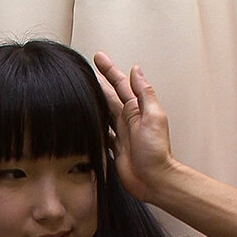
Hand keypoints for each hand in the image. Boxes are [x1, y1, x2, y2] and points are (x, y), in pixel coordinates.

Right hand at [94, 51, 177, 202]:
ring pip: (103, 112)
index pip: (120, 84)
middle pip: (109, 96)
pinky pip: (101, 132)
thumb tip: (136, 70)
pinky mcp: (114, 148)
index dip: (109, 70)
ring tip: (81, 91)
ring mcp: (120, 134)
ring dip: (93, 101)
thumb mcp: (153, 117)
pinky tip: (86, 122)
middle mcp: (127, 119)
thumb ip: (145, 94)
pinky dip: (94, 124)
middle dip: (98, 82)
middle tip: (83, 69)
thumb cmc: (156, 151)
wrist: (154, 180)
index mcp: (136, 110)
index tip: (98, 57)